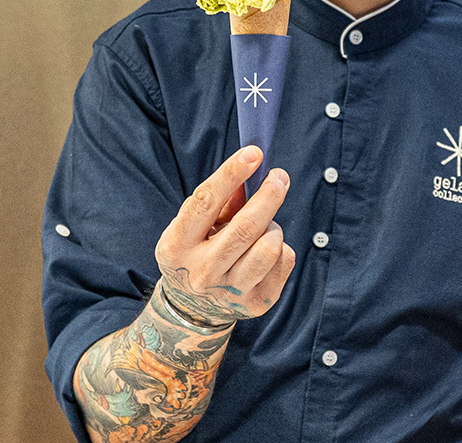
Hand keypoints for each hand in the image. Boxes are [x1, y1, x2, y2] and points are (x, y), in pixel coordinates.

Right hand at [154, 146, 295, 326]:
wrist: (193, 309)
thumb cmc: (197, 252)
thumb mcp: (194, 227)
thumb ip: (220, 199)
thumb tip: (251, 166)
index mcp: (177, 246)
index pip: (205, 203)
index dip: (231, 173)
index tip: (254, 152)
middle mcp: (201, 272)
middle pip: (246, 227)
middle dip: (269, 195)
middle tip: (279, 176)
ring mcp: (230, 292)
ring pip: (270, 246)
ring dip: (273, 227)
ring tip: (265, 227)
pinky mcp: (257, 303)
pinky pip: (285, 260)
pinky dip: (281, 247)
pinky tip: (265, 251)